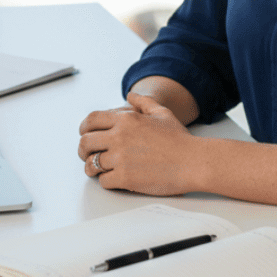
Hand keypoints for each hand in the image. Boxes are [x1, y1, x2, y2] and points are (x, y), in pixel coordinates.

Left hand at [77, 92, 200, 195]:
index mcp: (126, 119)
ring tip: (98, 169)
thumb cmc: (179, 140)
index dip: (84, 129)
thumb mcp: (162, 112)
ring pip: (90, 164)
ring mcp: (120, 158)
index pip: (91, 120)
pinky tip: (114, 178)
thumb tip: (130, 96)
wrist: (192, 162)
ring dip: (92, 168)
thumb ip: (143, 102)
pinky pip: (103, 181)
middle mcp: (119, 137)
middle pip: (85, 143)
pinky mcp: (125, 178)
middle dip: (83, 150)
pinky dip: (106, 181)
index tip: (86, 135)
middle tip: (88, 155)